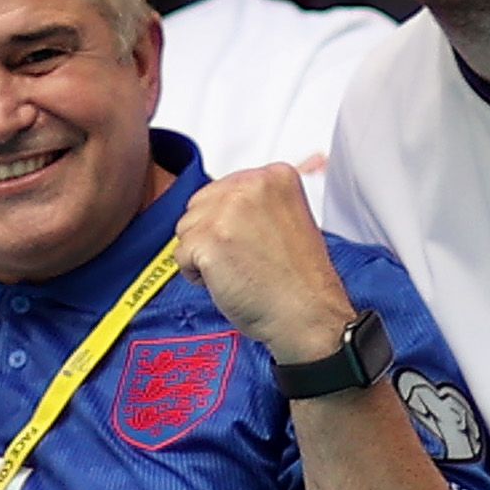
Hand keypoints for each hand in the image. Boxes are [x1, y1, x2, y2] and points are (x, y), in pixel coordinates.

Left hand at [173, 164, 356, 361]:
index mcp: (276, 175)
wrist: (308, 314)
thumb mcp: (287, 219)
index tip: (249, 241)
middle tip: (244, 259)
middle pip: (199, 204)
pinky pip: (181, 255)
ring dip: (203, 254)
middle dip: (212, 234)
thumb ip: (255, 203)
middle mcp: (251, 185)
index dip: (228, 222)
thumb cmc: (300, 280)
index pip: (223, 188)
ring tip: (239, 270)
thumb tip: (219, 204)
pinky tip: (228, 282)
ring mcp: (228, 211)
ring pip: (186, 229)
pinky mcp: (208, 239)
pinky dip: (197, 276)